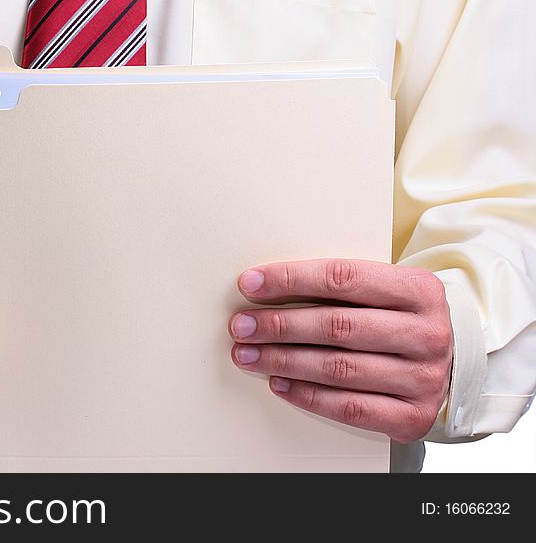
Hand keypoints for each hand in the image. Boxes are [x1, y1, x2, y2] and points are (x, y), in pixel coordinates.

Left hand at [228, 258, 452, 442]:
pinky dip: (307, 395)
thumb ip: (340, 287)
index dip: (292, 279)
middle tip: (241, 325)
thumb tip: (266, 286)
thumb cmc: (402, 320)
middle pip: (337, 325)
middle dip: (279, 324)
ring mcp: (423, 378)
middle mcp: (426, 334)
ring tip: (248, 354)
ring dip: (283, 361)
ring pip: (338, 368)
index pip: (343, 278)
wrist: (454, 367)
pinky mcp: (413, 416)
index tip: (250, 283)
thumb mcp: (387, 291)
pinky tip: (278, 384)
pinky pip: (349, 407)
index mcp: (419, 290)